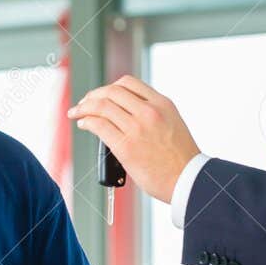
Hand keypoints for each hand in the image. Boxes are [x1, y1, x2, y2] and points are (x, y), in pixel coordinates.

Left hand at [67, 74, 199, 202]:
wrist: (189, 181)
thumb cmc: (180, 159)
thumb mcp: (172, 123)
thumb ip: (153, 114)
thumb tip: (126, 113)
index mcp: (162, 104)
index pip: (128, 83)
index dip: (109, 87)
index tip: (102, 95)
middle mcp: (149, 111)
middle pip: (111, 91)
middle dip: (92, 96)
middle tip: (84, 103)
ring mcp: (137, 128)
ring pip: (101, 106)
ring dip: (83, 107)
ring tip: (77, 113)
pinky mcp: (126, 146)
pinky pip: (99, 125)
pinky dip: (87, 121)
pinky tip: (84, 124)